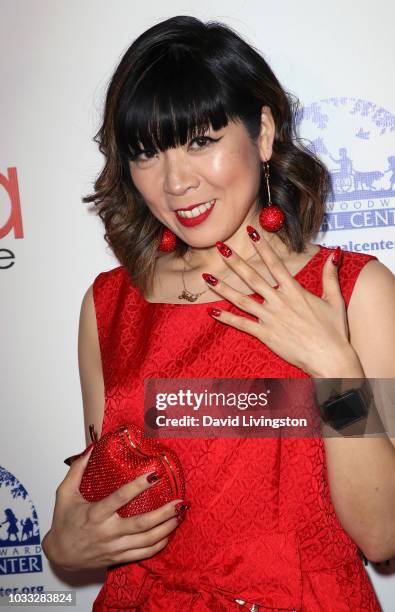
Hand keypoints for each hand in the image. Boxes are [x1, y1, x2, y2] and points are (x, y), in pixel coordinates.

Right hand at [42, 449, 185, 570]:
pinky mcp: (118, 557)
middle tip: (178, 502)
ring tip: (179, 516)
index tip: (154, 475)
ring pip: (146, 540)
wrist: (59, 555)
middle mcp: (107, 532)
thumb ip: (77, 471)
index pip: (120, 498)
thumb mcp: (64, 494)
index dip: (138, 486)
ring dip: (165, 528)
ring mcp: (114, 547)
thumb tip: (91, 449)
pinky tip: (169, 534)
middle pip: (140, 524)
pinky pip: (143, 554)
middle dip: (162, 513)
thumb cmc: (63, 522)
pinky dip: (158, 545)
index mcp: (95, 514)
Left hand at [203, 226, 357, 376]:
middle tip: (220, 247)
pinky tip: (212, 311)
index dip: (262, 247)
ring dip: (223, 288)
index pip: (274, 264)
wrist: (330, 359)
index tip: (251, 232)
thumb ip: (330, 276)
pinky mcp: (266, 335)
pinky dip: (227, 318)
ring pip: (241, 300)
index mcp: (295, 291)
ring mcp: (270, 318)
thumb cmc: (334, 331)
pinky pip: (242, 324)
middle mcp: (279, 302)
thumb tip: (334, 254)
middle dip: (235, 261)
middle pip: (252, 278)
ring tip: (207, 277)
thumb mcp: (335, 300)